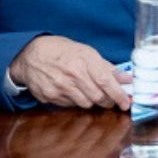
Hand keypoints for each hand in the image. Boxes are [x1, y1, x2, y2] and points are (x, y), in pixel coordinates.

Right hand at [9, 34, 131, 109]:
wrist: (31, 55)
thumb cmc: (62, 51)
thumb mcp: (87, 52)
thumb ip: (107, 68)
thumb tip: (127, 79)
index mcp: (84, 60)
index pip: (106, 82)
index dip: (119, 95)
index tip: (126, 103)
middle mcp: (71, 75)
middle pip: (98, 97)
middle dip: (108, 101)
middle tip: (110, 99)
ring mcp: (59, 87)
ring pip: (85, 104)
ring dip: (92, 101)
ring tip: (89, 91)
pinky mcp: (49, 97)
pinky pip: (70, 106)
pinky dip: (76, 101)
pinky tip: (73, 91)